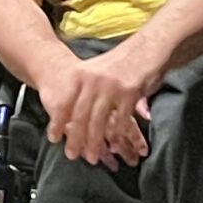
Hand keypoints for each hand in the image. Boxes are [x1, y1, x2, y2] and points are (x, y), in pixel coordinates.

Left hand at [44, 45, 158, 168]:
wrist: (148, 46)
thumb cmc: (121, 62)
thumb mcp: (96, 70)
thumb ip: (84, 89)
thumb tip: (72, 114)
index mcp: (82, 73)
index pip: (65, 102)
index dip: (58, 122)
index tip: (53, 138)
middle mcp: (94, 80)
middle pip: (80, 115)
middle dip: (75, 138)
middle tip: (71, 154)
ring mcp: (112, 87)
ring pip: (98, 121)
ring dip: (94, 142)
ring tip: (91, 156)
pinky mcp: (130, 92)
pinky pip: (120, 120)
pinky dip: (116, 135)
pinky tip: (113, 145)